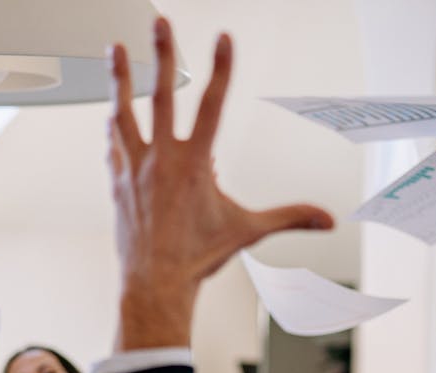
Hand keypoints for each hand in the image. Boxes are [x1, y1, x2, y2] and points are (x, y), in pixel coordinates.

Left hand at [107, 18, 333, 350]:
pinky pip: (114, 144)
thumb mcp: (248, 231)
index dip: (220, 68)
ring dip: (120, 78)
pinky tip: (111, 113)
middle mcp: (161, 159)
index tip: (222, 39)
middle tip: (160, 22)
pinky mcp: (118, 181)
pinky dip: (114, 125)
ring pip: (125, 111)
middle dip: (161, 53)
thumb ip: (289, 217)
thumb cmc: (197, 258)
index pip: (212, 104)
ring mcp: (135, 168)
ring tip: (116, 49)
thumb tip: (325, 220)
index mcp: (194, 164)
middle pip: (161, 94)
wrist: (155, 282)